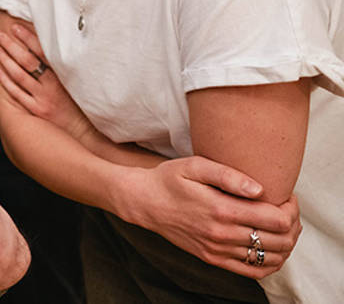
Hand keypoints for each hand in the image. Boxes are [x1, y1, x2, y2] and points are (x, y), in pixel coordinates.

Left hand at [0, 23, 92, 141]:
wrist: (87, 132)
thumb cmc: (84, 103)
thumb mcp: (79, 81)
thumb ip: (66, 65)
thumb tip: (54, 44)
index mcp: (64, 75)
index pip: (42, 51)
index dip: (28, 38)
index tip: (16, 27)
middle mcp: (52, 86)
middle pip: (27, 61)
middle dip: (12, 46)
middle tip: (1, 36)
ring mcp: (43, 99)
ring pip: (19, 75)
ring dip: (6, 60)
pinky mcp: (37, 110)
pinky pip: (17, 94)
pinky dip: (6, 81)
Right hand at [120, 156, 300, 278]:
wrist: (143, 202)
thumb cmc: (169, 179)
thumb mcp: (194, 166)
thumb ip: (228, 175)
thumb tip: (260, 189)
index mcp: (221, 209)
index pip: (277, 219)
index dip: (291, 208)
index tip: (285, 196)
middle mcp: (221, 234)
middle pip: (280, 240)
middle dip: (293, 225)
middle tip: (287, 209)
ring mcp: (217, 250)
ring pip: (271, 258)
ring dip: (286, 244)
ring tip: (280, 226)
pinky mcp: (213, 258)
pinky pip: (253, 271)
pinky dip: (271, 263)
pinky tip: (269, 247)